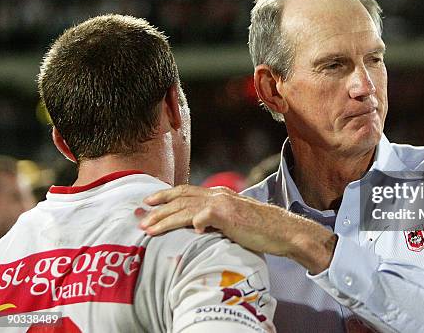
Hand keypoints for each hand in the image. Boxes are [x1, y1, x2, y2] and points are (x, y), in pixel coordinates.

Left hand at [139, 185, 336, 273]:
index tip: (149, 202)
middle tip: (141, 216)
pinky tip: (188, 231)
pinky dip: (194, 222)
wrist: (282, 230)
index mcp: (218, 194)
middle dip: (158, 207)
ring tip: (149, 229)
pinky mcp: (228, 215)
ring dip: (165, 219)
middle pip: (181, 198)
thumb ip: (215, 219)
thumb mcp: (233, 220)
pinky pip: (204, 217)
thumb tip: (197, 226)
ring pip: (186, 209)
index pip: (186, 191)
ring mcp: (223, 203)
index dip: (166, 196)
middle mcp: (218, 195)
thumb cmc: (260, 229)